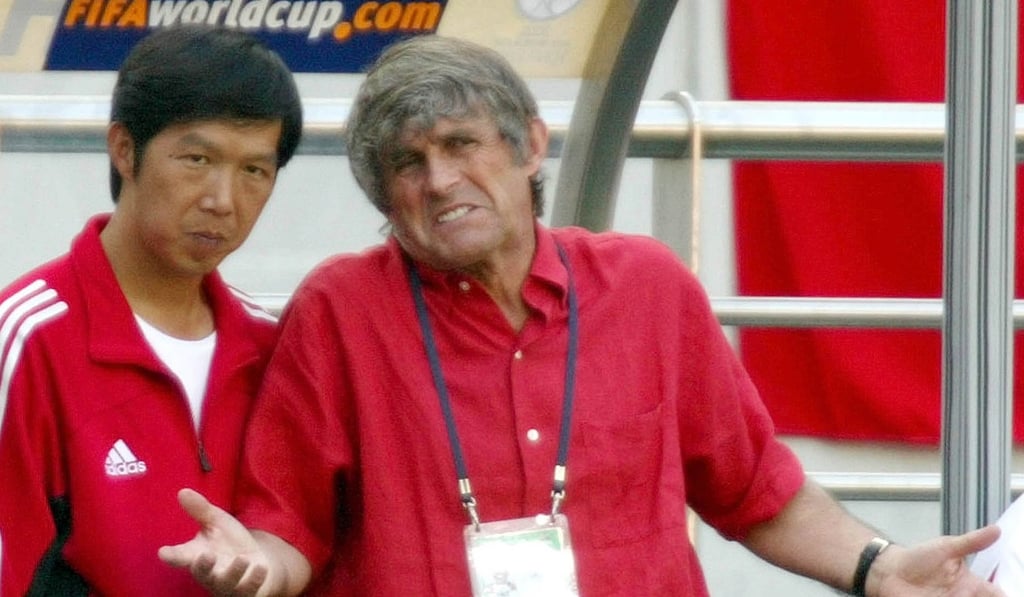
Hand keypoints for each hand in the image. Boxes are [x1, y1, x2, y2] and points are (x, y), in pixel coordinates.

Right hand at [159, 488, 274, 595]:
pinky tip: (261, 568)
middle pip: (203, 574)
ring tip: (242, 559)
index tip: (163, 552)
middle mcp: (210, 574)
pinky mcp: (246, 593)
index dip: (171, 556)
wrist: (258, 564)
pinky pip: (249, 590)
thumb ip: (201, 510)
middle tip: (205, 555)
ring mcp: (228, 586)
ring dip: (234, 573)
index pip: (181, 557)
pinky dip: (255, 580)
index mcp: (198, 556)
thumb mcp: (217, 523)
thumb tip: (183, 491)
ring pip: (227, 584)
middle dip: (203, 567)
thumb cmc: (231, 543)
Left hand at [872, 525, 1004, 595]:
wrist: (889, 571)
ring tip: (958, 593)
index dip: (1000, 593)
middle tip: (968, 592)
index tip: (999, 591)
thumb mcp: (946, 547)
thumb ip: (971, 542)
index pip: (996, 592)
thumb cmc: (918, 559)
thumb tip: (996, 530)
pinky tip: (941, 596)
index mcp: (972, 584)